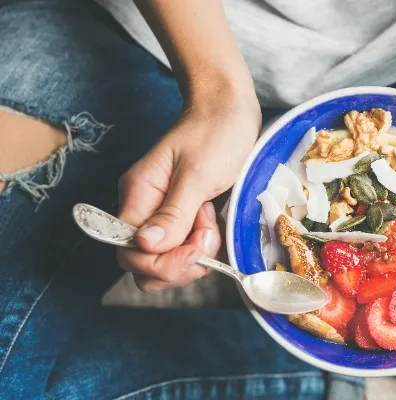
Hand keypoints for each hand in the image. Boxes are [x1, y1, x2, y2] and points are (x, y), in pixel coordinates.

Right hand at [117, 95, 260, 290]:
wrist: (231, 110)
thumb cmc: (215, 132)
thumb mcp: (196, 173)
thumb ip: (173, 213)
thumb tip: (145, 246)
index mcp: (138, 196)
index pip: (129, 252)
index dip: (163, 261)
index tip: (198, 243)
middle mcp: (146, 210)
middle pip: (146, 265)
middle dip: (180, 263)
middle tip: (209, 234)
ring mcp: (165, 216)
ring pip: (167, 262)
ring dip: (195, 256)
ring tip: (214, 223)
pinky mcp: (186, 219)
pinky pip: (186, 251)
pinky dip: (204, 249)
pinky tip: (218, 226)